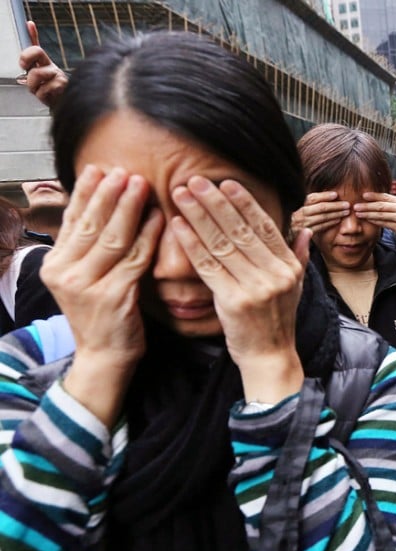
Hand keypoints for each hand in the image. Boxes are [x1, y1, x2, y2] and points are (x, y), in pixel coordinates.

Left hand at [18, 21, 67, 107]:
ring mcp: (57, 74)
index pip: (36, 47)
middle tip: (26, 69)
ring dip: (33, 86)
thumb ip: (31, 59)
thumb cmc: (49, 90)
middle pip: (37, 51)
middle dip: (26, 58)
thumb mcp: (36, 74)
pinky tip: (48, 95)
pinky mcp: (62, 85)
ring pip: (36, 73)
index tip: (23, 63)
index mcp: (44, 62)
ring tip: (39, 90)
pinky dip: (41, 95)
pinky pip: (43, 88)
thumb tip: (29, 27)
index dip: (26, 51)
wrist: (62, 104)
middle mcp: (51, 66)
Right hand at [40, 165, 163, 425]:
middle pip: (91, 224)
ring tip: (141, 184)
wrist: (104, 355)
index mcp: (54, 264)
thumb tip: (97, 205)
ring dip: (129, 208)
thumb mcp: (83, 277)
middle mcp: (65, 272)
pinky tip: (159, 218)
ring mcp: (87, 285)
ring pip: (112, 238)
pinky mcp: (114, 296)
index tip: (99, 169)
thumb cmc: (101, 312)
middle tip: (123, 170)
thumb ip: (86, 247)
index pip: (71, 220)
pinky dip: (148, 236)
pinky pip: (135, 259)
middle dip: (109, 194)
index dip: (86, 193)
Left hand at [170, 177, 308, 402]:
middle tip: (195, 179)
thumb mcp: (296, 288)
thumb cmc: (277, 322)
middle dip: (216, 202)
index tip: (227, 183)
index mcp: (289, 267)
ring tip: (181, 194)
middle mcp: (275, 274)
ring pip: (222, 243)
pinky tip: (178, 225)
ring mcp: (255, 288)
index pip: (265, 227)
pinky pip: (208, 265)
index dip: (245, 203)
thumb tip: (306, 231)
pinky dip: (191, 243)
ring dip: (199, 215)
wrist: (269, 357)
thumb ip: (299, 257)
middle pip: (241, 230)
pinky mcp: (233, 301)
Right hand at [291, 191, 349, 232]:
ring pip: (322, 217)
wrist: (287, 240)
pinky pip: (321, 227)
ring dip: (336, 214)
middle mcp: (300, 215)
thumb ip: (311, 208)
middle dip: (335, 205)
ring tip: (346, 212)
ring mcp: (302, 225)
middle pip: (320, 207)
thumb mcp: (302, 215)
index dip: (324, 195)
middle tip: (347, 204)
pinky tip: (338, 220)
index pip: (312, 198)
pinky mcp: (306, 234)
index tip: (336, 194)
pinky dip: (330, 223)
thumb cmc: (298, 226)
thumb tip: (328, 197)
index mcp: (300, 208)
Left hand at [354, 192, 395, 240]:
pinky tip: (368, 221)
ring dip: (368, 214)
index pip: (385, 197)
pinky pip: (385, 224)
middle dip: (367, 206)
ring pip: (381, 215)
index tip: (363, 195)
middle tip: (355, 205)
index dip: (374, 196)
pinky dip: (376, 222)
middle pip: (381, 206)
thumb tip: (382, 202)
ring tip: (358, 213)